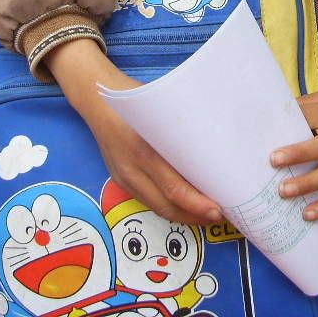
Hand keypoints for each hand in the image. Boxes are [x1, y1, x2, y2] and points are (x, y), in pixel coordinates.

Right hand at [46, 39, 221, 225]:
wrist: (98, 101)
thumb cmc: (136, 100)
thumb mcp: (163, 113)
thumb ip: (182, 135)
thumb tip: (213, 154)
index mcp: (144, 151)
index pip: (174, 189)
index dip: (197, 205)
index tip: (218, 210)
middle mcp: (132, 169)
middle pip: (166, 206)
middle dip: (194, 217)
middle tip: (219, 217)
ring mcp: (124, 177)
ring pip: (156, 207)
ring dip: (182, 215)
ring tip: (206, 215)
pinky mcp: (120, 180)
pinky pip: (147, 200)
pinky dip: (168, 206)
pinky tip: (183, 205)